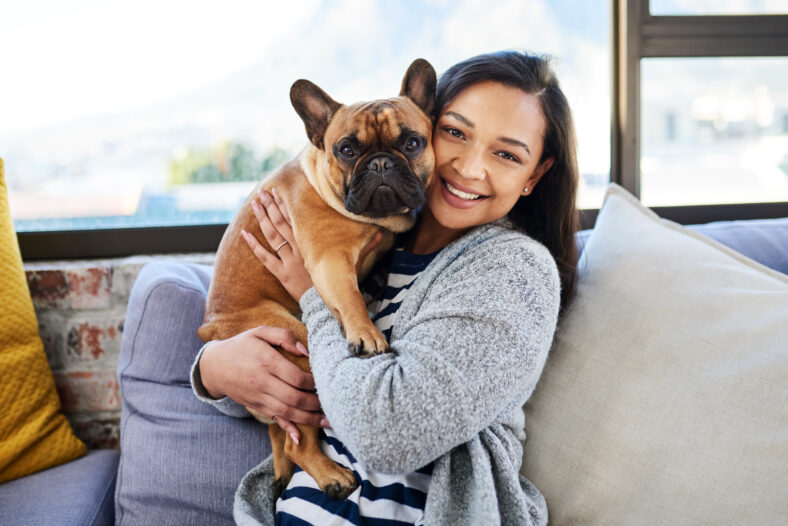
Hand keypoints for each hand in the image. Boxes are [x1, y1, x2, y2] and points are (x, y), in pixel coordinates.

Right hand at [199, 325, 327, 442]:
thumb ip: (284, 336)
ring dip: (309, 419)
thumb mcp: (260, 332)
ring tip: (328, 422)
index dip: (313, 382)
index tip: (325, 381)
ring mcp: (258, 397)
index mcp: (266, 361)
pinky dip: (287, 429)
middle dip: (316, 404)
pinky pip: (274, 418)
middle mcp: (262, 382)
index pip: (296, 377)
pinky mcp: (256, 406)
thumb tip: (306, 350)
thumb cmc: (241, 345)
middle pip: (294, 398)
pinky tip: (299, 437)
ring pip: (287, 412)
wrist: (214, 366)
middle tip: (333, 404)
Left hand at [242, 187, 385, 299]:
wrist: (327, 306)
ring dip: (262, 218)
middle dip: (271, 206)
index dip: (286, 206)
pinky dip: (254, 246)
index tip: (278, 192)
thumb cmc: (340, 284)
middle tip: (262, 192)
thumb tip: (382, 234)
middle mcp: (300, 250)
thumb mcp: (353, 264)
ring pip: (272, 236)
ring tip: (254, 203)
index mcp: (314, 245)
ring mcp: (289, 261)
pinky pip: (265, 258)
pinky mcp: (281, 274)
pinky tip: (244, 233)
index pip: (298, 220)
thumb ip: (366, 248)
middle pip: (282, 223)